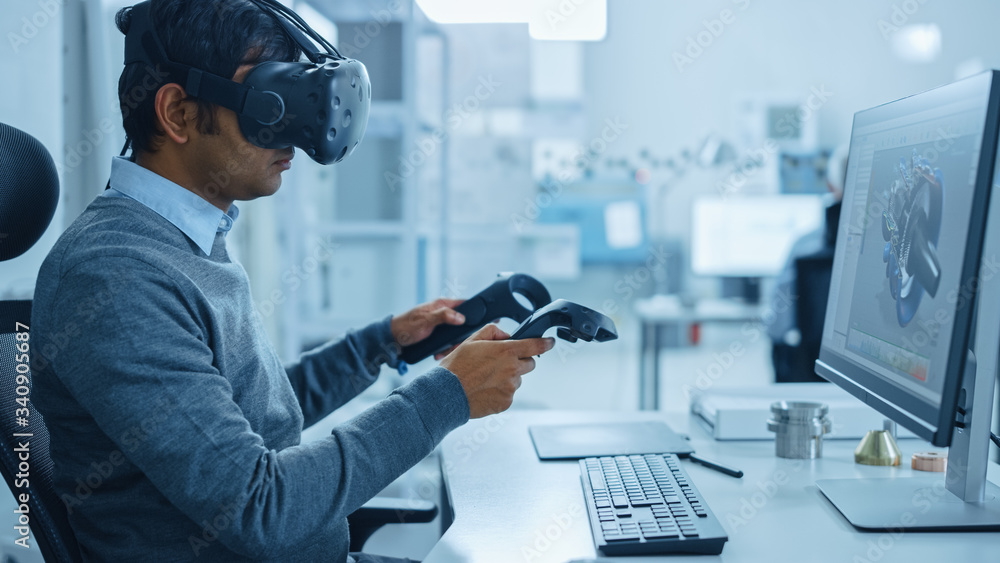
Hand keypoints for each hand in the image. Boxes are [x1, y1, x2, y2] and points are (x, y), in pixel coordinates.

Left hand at [391, 298, 465, 355]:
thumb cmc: (406, 325)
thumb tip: (461, 317)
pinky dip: (444, 348)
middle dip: (460, 335)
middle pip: (462, 322)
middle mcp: (443, 313)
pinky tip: (438, 353)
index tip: (477, 323)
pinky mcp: (436, 334)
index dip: (472, 312)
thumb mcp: (426, 320)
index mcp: (442, 304)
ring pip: (454, 334)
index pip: (464, 304)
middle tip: (455, 344)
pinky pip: (446, 341)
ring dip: (451, 344)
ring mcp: (440, 324)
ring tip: (444, 351)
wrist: (392, 339)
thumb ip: (443, 316)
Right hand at [440, 324, 554, 418]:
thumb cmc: (457, 366)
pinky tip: (485, 390)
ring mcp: (510, 387)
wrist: (447, 393)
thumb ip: (493, 332)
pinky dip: (501, 392)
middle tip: (501, 364)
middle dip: (520, 362)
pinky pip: (509, 394)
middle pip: (529, 364)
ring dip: (508, 378)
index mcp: (506, 351)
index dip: (545, 343)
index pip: (535, 345)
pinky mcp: (506, 402)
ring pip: (518, 380)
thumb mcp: (471, 340)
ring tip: (486, 379)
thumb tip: (506, 335)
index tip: (550, 342)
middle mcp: (512, 369)